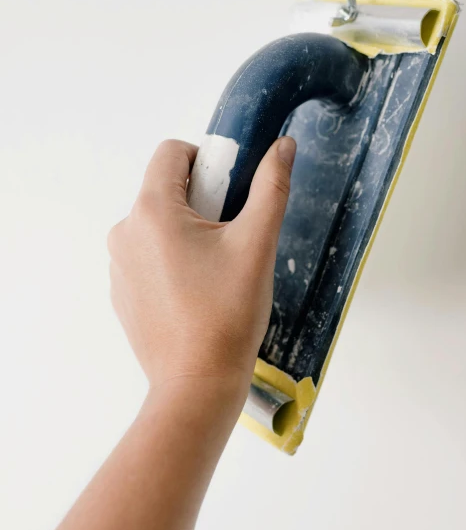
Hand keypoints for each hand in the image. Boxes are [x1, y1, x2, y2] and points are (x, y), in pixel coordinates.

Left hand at [108, 136, 295, 398]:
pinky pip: (147, 258)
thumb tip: (283, 146)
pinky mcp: (121, 293)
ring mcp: (118, 265)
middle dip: (200, 202)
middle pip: (164, 190)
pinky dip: (171, 261)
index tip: (230, 191)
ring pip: (156, 226)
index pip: (171, 153)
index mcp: (151, 211)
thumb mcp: (257, 243)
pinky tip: (195, 293)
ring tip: (215, 272)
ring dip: (185, 232)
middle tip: (231, 237)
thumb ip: (271, 187)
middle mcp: (124, 232)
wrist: (197, 383)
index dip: (205, 159)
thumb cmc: (228, 313)